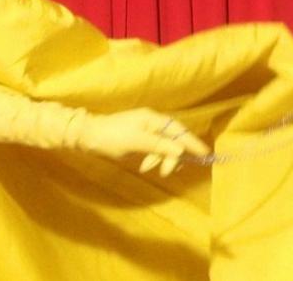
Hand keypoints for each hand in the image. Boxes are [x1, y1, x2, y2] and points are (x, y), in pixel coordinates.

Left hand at [75, 107, 210, 176]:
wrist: (87, 136)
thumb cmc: (110, 136)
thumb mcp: (136, 141)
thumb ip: (158, 145)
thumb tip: (179, 150)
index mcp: (152, 119)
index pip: (178, 130)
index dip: (192, 142)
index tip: (205, 155)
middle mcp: (151, 123)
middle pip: (173, 140)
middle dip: (172, 156)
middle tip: (164, 172)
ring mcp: (145, 132)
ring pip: (164, 147)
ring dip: (160, 160)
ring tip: (148, 168)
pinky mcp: (139, 141)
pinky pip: (155, 151)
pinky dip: (153, 159)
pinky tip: (145, 167)